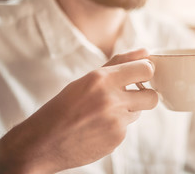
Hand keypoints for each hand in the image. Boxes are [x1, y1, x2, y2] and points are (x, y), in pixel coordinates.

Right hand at [0, 49, 157, 173]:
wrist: (42, 142)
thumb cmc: (64, 106)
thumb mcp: (88, 79)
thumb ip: (120, 63)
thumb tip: (146, 51)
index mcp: (101, 79)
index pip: (146, 69)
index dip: (147, 72)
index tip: (141, 76)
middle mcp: (111, 99)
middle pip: (152, 96)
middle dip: (145, 96)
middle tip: (130, 96)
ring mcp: (115, 121)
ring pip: (139, 112)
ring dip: (127, 111)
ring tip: (103, 114)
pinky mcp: (117, 139)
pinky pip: (127, 128)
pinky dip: (116, 127)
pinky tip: (97, 128)